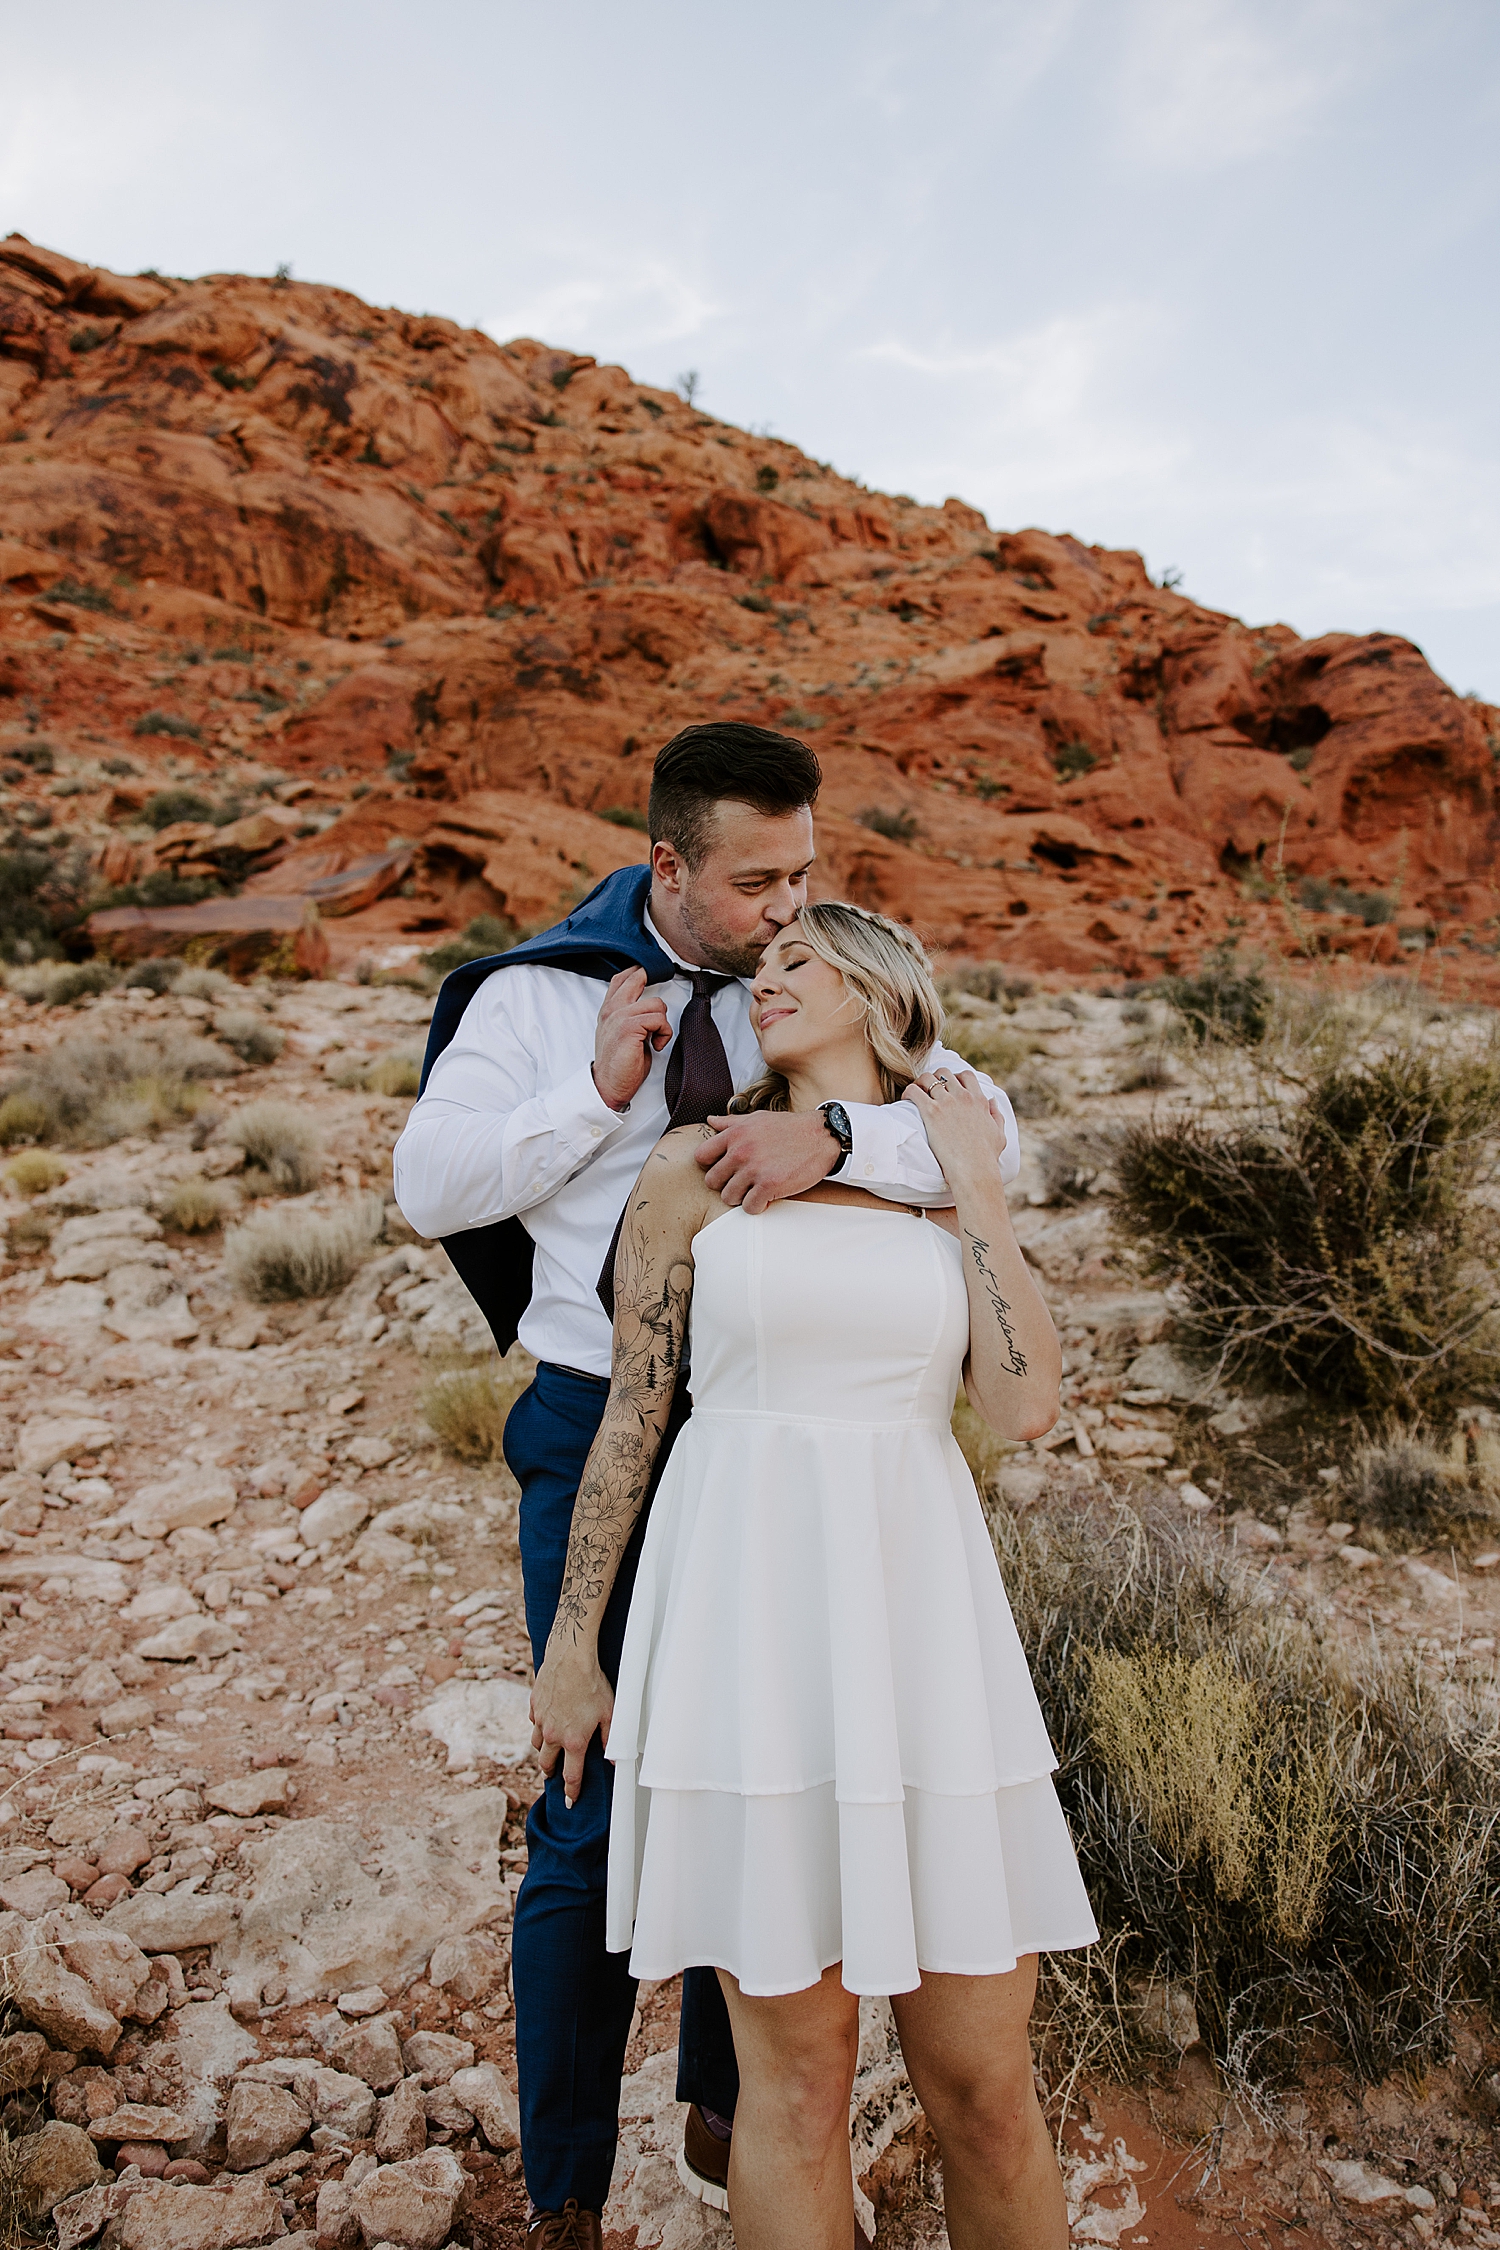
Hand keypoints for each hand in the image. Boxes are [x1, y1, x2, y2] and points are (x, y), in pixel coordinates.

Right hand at [531, 1641, 614, 1808]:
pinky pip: (535, 1723)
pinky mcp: (534, 1705)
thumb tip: (613, 1760)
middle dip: (550, 1773)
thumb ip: (611, 1739)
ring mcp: (541, 1720)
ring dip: (543, 1751)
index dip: (571, 1792)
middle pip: (546, 1764)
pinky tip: (547, 1722)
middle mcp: (553, 1735)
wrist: (570, 1657)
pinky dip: (540, 1727)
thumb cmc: (593, 1684)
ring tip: (549, 1752)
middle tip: (553, 1777)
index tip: (569, 1802)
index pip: (571, 1776)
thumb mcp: (611, 1713)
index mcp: (573, 1741)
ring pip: (537, 1744)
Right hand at [594, 967, 670, 1110]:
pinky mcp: (629, 1028)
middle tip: (664, 994)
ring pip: (657, 1003)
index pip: (622, 977)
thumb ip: (632, 1015)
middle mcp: (612, 1009)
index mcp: (610, 1010)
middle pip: (637, 976)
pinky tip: (656, 1045)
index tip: (655, 977)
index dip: (640, 971)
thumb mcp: (624, 1033)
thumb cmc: (620, 1065)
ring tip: (656, 1038)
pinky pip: (659, 1019)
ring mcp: (619, 1017)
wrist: (608, 1087)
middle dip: (656, 980)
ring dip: (663, 1023)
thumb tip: (654, 1008)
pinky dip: (664, 1033)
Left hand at [694, 1108, 838, 1212]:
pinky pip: (749, 1207)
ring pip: (728, 1197)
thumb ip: (731, 1122)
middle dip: (726, 1184)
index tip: (725, 1169)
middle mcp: (740, 1151)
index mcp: (734, 1134)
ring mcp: (754, 1169)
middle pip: (712, 1181)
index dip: (711, 1165)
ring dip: (741, 1197)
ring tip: (755, 1190)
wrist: (822, 1136)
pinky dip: (758, 1206)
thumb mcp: (757, 1118)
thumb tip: (709, 1120)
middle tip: (742, 1182)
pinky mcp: (769, 1185)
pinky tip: (767, 1197)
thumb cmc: (789, 1128)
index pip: (701, 1157)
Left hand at [902, 1068, 1008, 1184]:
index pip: (966, 1075)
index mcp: (979, 1100)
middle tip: (928, 1090)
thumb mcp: (999, 1134)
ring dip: (920, 1083)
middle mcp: (964, 1097)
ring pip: (928, 1078)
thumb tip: (991, 1100)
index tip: (947, 1087)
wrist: (974, 1170)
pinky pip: (915, 1091)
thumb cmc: (986, 1158)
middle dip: (935, 1078)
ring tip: (916, 1094)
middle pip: (944, 1073)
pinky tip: (906, 1100)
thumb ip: (996, 1115)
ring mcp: (947, 1103)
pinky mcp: (932, 1112)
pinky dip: (908, 1092)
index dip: (954, 1078)